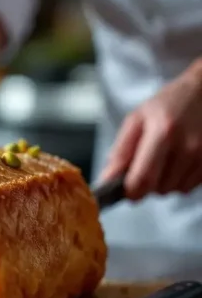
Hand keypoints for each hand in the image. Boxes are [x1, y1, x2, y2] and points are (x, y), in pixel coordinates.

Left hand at [100, 60, 201, 199]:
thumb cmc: (168, 105)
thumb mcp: (136, 120)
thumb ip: (121, 151)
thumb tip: (108, 179)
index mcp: (163, 132)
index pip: (143, 178)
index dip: (131, 191)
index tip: (126, 191)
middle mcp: (188, 146)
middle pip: (158, 188)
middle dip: (147, 183)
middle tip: (146, 164)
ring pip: (174, 190)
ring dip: (164, 181)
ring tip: (165, 159)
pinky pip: (189, 186)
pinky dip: (179, 179)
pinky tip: (179, 161)